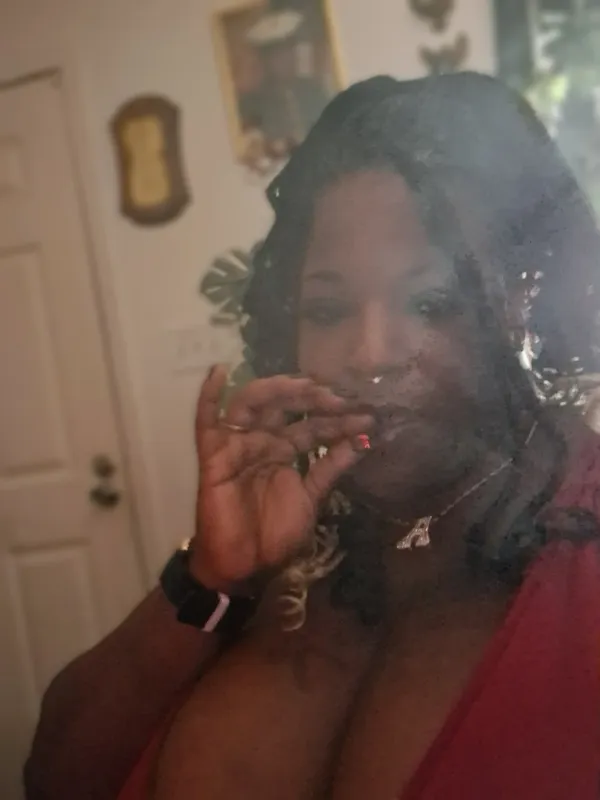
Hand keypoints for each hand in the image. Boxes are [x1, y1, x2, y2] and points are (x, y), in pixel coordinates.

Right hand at [190, 366, 371, 592]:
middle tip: (341, 397)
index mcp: (285, 448)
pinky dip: (208, 396)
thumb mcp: (312, 497)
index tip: (367, 414)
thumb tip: (364, 439)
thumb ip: (331, 467)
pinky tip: (219, 372)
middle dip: (313, 398)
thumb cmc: (275, 534)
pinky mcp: (213, 454)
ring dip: (278, 390)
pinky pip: (206, 421)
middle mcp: (262, 439)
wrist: (245, 567)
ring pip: (253, 403)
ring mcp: (237, 444)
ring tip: (305, 386)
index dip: (338, 418)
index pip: (313, 424)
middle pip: (285, 406)